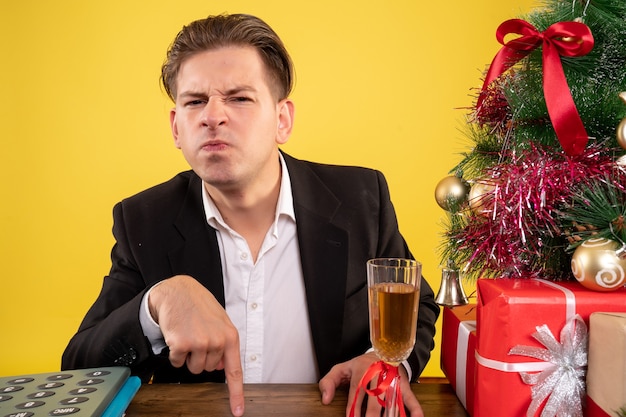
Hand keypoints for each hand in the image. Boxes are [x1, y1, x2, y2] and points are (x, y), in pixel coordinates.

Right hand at [148, 275, 243, 416]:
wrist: (177, 291)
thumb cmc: (198, 305)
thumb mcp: (219, 321)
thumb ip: (224, 343)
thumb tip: (223, 367)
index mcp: (230, 336)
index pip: (235, 371)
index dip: (236, 393)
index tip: (237, 411)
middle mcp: (218, 341)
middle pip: (209, 369)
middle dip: (202, 356)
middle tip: (197, 335)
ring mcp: (200, 343)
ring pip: (194, 368)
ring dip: (188, 356)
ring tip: (188, 334)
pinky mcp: (182, 345)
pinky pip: (178, 362)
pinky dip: (175, 353)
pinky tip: (177, 335)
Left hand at [318, 352, 423, 416]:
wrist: (382, 352)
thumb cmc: (360, 366)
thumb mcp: (341, 369)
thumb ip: (328, 382)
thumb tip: (325, 399)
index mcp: (361, 371)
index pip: (356, 394)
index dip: (353, 409)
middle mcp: (377, 375)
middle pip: (375, 399)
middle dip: (372, 415)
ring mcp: (391, 380)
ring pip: (392, 400)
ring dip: (391, 414)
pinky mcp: (403, 385)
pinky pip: (410, 398)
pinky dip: (414, 409)